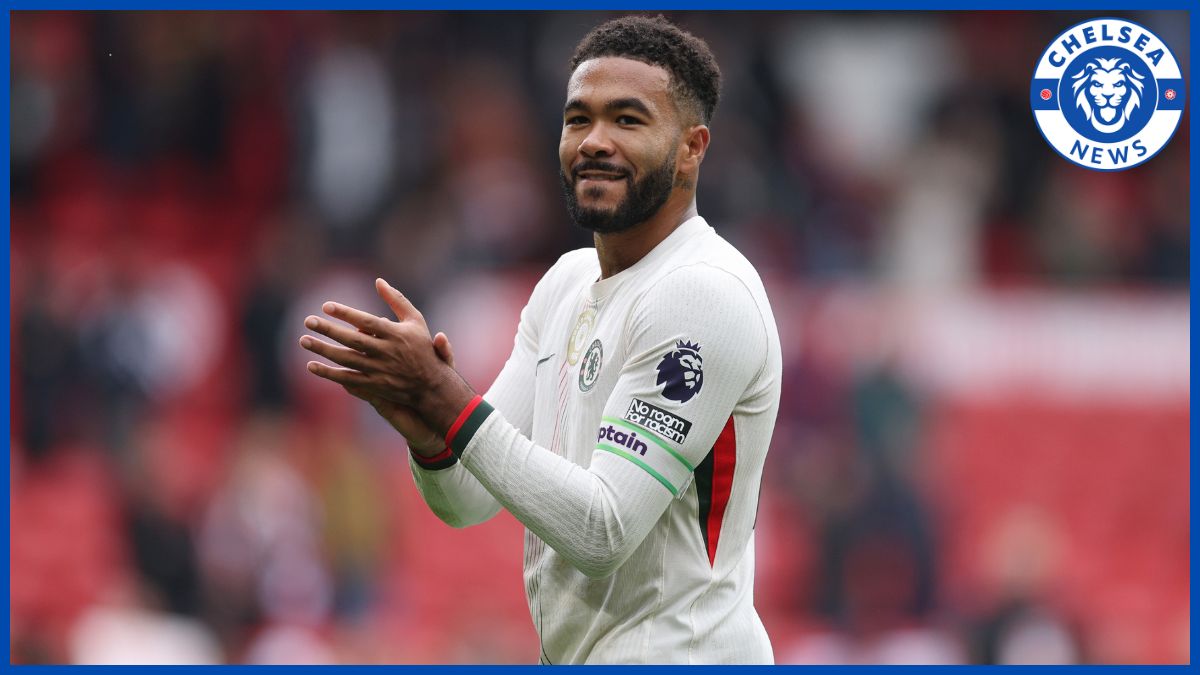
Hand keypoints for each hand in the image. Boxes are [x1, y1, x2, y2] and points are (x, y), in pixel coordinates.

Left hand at [300, 278, 473, 439]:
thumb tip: (378, 280)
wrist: (432, 385)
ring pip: (346, 359)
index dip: (346, 313)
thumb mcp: (415, 320)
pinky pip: (347, 379)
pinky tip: (312, 365)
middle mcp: (386, 352)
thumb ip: (397, 300)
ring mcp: (379, 370)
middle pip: (352, 340)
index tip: (326, 306)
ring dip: (323, 350)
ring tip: (304, 340)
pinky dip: (329, 373)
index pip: (366, 321)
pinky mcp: (374, 385)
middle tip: (308, 321)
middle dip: (329, 330)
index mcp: (395, 334)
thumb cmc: (422, 347)